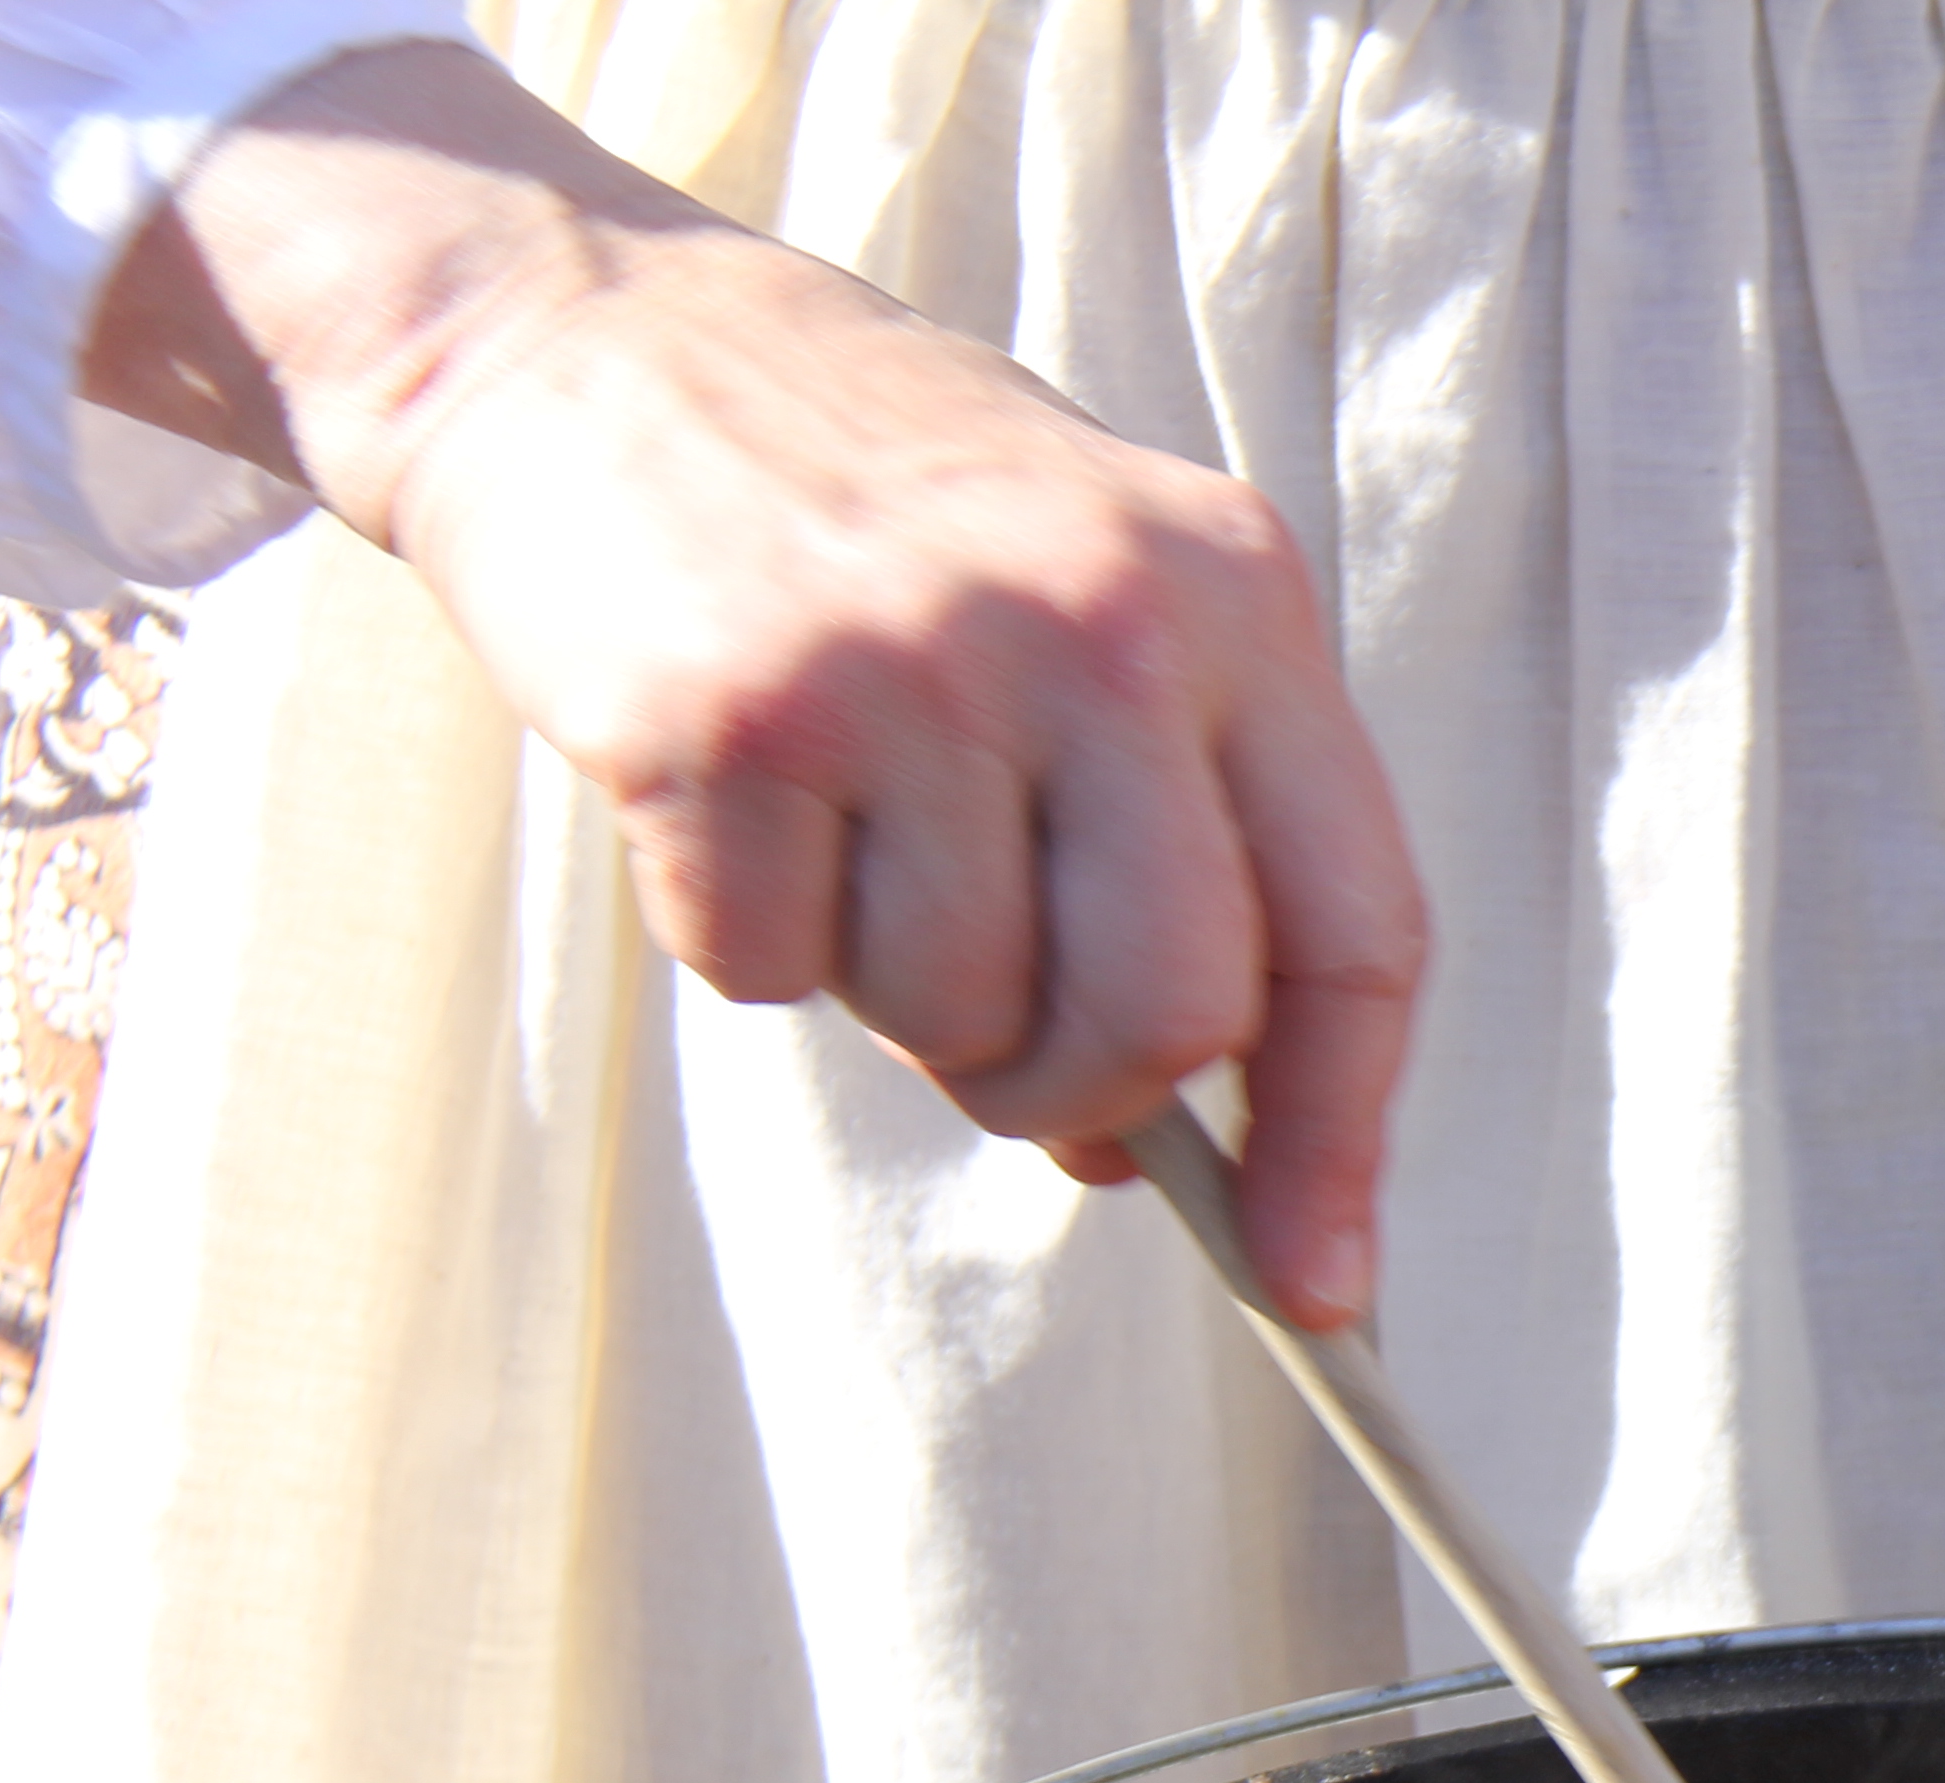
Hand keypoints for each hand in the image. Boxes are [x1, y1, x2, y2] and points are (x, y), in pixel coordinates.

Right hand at [81, 44, 1418, 1325]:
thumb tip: (1193, 1157)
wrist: (585, 329)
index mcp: (1236, 601)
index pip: (1359, 931)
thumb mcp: (1094, 612)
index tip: (1323, 1290)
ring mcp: (914, 666)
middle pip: (1176, 1013)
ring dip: (898, 999)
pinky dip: (745, 938)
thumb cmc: (875, 513)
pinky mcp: (728, 716)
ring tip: (850, 842)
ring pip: (964, 1014)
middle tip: (1009, 1054)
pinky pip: (770, 972)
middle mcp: (1103, 624)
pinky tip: (735, 798)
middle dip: (1087, 1089)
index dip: (1344, 1135)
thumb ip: (1177, 855)